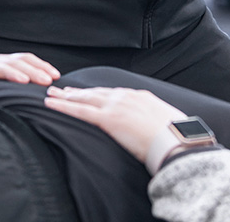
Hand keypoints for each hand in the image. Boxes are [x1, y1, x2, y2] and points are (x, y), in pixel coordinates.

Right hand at [0, 53, 61, 94]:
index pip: (24, 59)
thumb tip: (45, 95)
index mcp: (1, 64)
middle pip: (12, 61)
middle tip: (47, 81)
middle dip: (31, 70)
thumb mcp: (0, 90)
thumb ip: (17, 89)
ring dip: (9, 72)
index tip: (56, 77)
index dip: (40, 65)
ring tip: (24, 81)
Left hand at [45, 86, 185, 164]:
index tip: (86, 92)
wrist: (177, 141)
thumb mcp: (164, 122)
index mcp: (139, 96)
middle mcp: (125, 96)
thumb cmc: (176, 137)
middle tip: (61, 89)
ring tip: (52, 95)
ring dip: (66, 97)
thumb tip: (150, 128)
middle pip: (95, 92)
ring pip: (84, 99)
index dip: (96, 93)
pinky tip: (51, 105)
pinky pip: (81, 112)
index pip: (111, 93)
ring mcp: (116, 106)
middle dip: (77, 91)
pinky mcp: (108, 119)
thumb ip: (151, 120)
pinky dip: (64, 107)